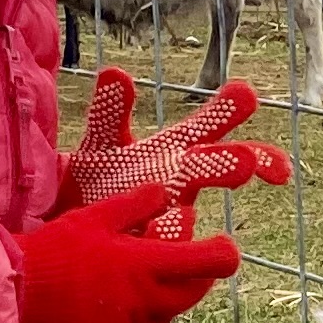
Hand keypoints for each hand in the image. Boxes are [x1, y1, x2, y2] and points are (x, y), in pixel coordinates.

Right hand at [15, 185, 238, 322]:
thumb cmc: (54, 251)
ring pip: (163, 316)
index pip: (209, 262)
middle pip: (192, 293)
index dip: (222, 254)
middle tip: (178, 264)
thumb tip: (166, 193)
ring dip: (157, 301)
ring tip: (127, 285)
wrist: (14, 297)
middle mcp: (145, 302)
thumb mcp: (95, 218)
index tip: (221, 248)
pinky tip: (109, 311)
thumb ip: (136, 205)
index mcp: (145, 265)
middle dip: (192, 276)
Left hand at [60, 71, 291, 241]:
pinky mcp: (145, 249)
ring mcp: (166, 218)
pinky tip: (148, 240)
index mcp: (175, 151)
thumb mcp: (104, 141)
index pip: (209, 126)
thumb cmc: (100, 179)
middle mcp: (181, 183)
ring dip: (182, 217)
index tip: (247, 94)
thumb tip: (114, 73)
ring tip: (182, 216)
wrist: (75, 226)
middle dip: (230, 164)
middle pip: (216, 169)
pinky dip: (150, 244)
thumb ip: (111, 111)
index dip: (228, 111)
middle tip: (247, 163)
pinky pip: (150, 249)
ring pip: (181, 218)